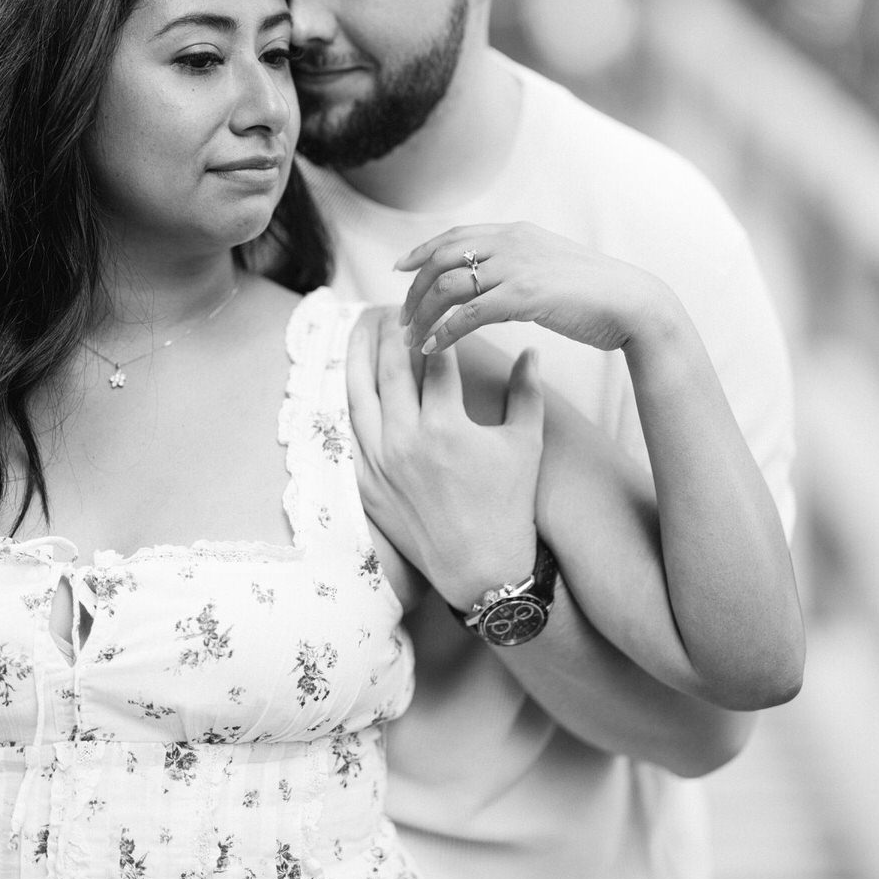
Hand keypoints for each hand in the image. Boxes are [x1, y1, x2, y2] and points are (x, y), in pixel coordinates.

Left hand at [347, 308, 543, 608]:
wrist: (481, 571)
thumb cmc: (509, 507)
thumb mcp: (525, 445)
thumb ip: (526, 392)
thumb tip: (530, 350)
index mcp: (445, 427)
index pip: (435, 361)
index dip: (434, 328)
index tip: (433, 307)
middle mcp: (405, 441)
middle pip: (388, 369)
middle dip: (389, 332)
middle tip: (392, 307)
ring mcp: (379, 462)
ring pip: (358, 394)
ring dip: (357, 356)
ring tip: (360, 327)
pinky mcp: (366, 483)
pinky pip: (349, 430)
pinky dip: (349, 398)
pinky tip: (350, 378)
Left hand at [397, 221, 665, 356]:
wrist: (633, 304)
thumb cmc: (594, 294)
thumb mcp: (549, 266)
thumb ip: (518, 265)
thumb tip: (490, 280)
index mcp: (516, 232)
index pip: (455, 235)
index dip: (421, 251)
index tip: (399, 269)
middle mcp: (511, 242)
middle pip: (441, 258)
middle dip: (414, 289)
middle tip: (401, 317)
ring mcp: (517, 266)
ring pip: (448, 285)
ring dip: (423, 313)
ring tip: (412, 338)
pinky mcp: (524, 295)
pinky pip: (468, 313)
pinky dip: (444, 332)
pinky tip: (434, 348)